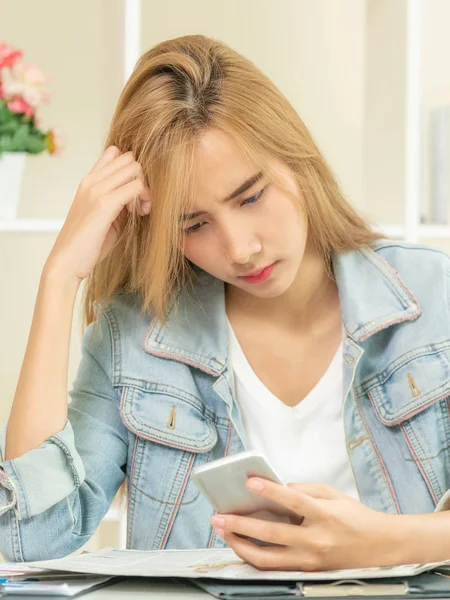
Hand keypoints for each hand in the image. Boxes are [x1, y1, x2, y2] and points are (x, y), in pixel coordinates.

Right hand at [45, 145, 150, 282]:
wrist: (66, 262)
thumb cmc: (86, 244)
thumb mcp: (103, 216)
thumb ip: (118, 201)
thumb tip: (137, 196)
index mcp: (89, 182)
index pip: (115, 152)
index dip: (132, 170)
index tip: (134, 192)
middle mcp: (91, 181)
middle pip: (129, 158)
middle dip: (142, 178)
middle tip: (141, 202)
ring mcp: (96, 190)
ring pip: (135, 168)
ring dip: (145, 188)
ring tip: (141, 209)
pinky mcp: (104, 204)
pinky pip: (135, 186)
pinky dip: (144, 198)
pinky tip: (141, 214)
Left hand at [210, 479, 404, 570]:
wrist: (381, 547)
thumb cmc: (356, 516)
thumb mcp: (334, 495)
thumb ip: (306, 490)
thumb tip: (278, 489)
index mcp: (325, 516)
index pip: (293, 502)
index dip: (270, 491)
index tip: (249, 481)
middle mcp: (316, 541)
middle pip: (271, 535)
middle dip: (240, 526)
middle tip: (218, 516)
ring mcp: (310, 560)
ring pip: (267, 559)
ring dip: (240, 546)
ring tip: (223, 532)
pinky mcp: (307, 572)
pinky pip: (275, 566)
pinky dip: (254, 557)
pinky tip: (240, 546)